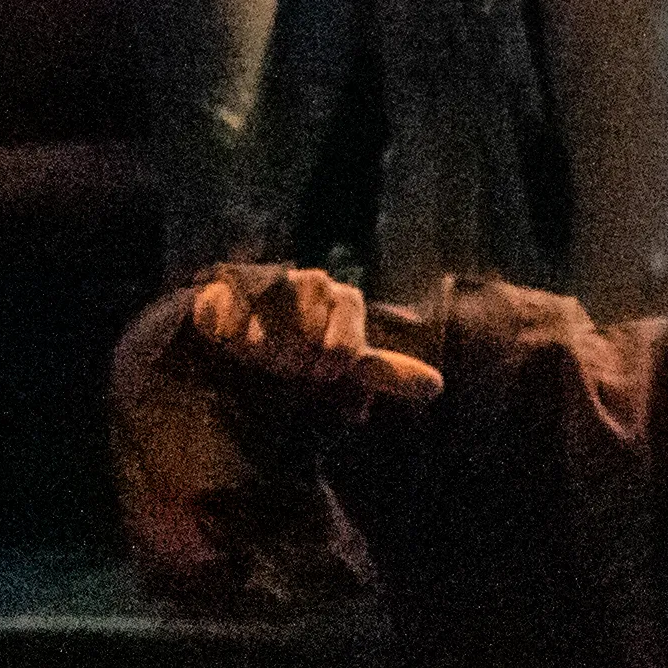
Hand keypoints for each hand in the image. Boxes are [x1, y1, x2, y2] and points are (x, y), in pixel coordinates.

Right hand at [176, 261, 446, 405]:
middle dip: (296, 356)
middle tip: (288, 364)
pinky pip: (231, 309)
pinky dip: (231, 331)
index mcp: (345, 299)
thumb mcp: (345, 364)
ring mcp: (271, 280)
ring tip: (261, 355)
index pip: (344, 334)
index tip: (322, 372)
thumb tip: (437, 387)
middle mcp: (313, 282)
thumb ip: (386, 372)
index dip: (332, 359)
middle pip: (308, 327)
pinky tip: (233, 339)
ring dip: (266, 347)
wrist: (246, 338)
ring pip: (272, 319)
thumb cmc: (304, 351)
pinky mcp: (230, 284)